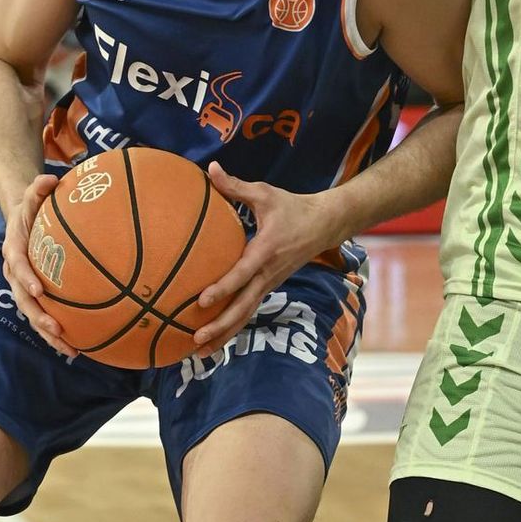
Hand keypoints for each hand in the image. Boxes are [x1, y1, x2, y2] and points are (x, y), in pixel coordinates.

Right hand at [1, 172, 74, 356]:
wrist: (23, 219)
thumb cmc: (32, 206)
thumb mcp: (33, 192)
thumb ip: (38, 186)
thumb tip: (49, 178)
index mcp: (14, 249)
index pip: (17, 266)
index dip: (26, 279)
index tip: (39, 290)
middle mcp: (15, 272)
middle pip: (24, 299)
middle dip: (38, 316)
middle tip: (56, 328)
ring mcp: (24, 287)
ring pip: (34, 314)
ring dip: (49, 333)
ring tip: (70, 349)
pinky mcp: (36, 296)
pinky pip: (45, 316)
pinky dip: (58, 333)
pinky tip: (79, 348)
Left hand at [190, 163, 340, 350]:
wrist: (325, 224)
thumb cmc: (292, 207)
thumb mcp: (265, 193)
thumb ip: (235, 187)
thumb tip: (210, 169)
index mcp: (266, 251)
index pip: (242, 274)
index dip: (222, 288)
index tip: (201, 300)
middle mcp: (268, 274)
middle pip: (243, 307)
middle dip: (220, 325)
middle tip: (195, 339)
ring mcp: (270, 284)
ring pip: (246, 315)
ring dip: (224, 334)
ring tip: (198, 352)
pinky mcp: (269, 287)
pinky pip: (249, 311)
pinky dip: (232, 328)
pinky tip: (213, 340)